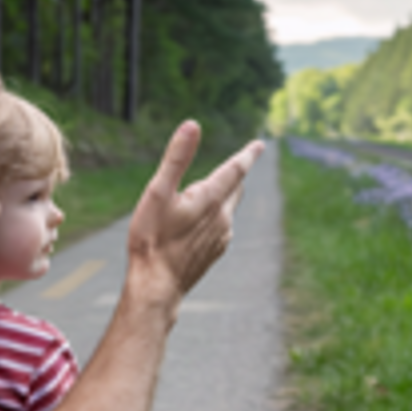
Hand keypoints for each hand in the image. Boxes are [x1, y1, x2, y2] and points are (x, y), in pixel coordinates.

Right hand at [127, 120, 263, 300]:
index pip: (236, 169)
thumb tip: (192, 125)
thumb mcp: (157, 192)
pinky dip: (215, 216)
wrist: (156, 285)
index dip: (248, 154)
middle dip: (235, 174)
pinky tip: (198, 224)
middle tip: (237, 163)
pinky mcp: (216, 251)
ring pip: (229, 207)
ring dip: (223, 196)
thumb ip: (176, 158)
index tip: (259, 145)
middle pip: (236, 187)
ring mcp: (222, 236)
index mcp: (210, 198)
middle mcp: (223, 216)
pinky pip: (223, 226)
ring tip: (207, 194)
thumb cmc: (151, 239)